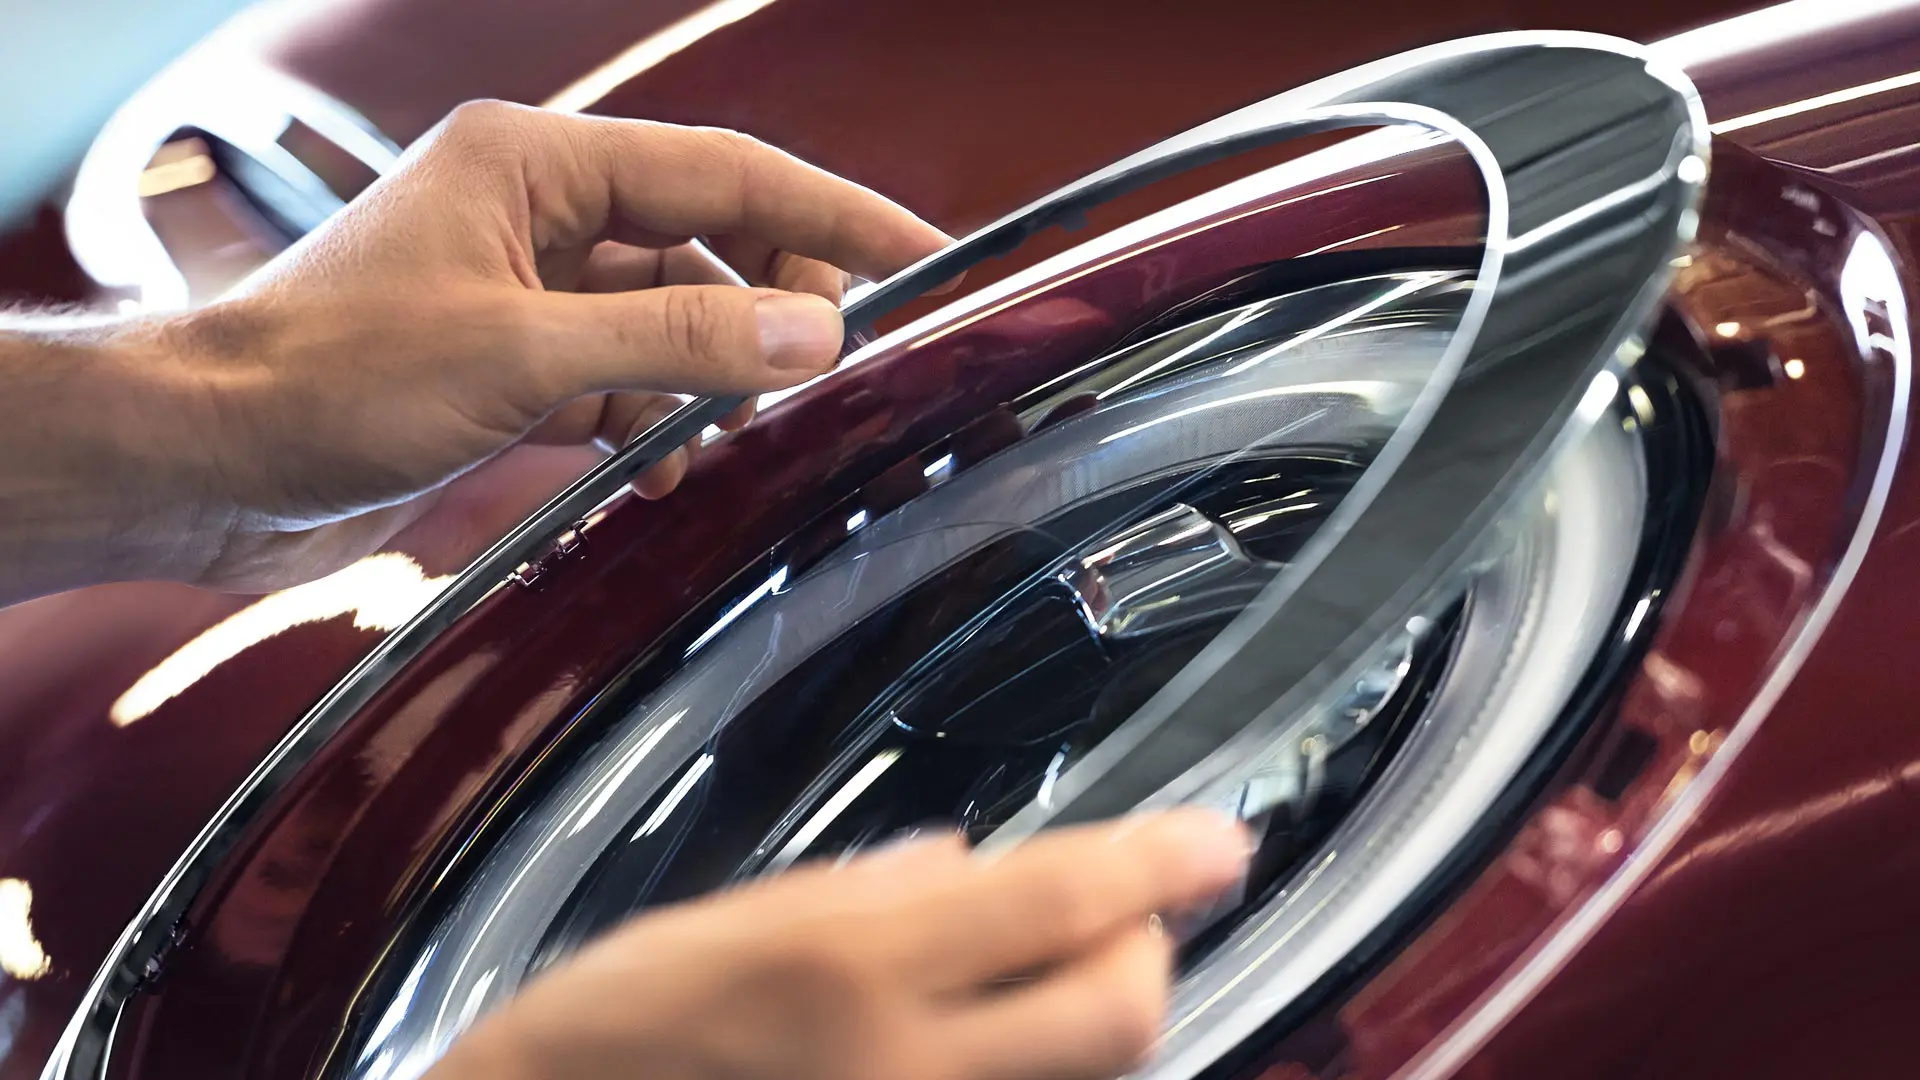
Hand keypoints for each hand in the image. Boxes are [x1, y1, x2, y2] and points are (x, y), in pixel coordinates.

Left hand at [47, 101, 947, 594]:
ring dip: (712, 378)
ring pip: (673, 320)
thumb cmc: (325, 376)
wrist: (207, 460)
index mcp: (537, 163)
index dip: (834, 217)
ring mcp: (527, 290)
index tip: (922, 254)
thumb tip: (813, 339)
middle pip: (711, 243)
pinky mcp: (512, 365)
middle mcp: (538, 213)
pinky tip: (661, 466)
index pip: (727, 174)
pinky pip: (626, 379)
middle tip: (824, 368)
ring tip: (734, 431)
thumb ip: (678, 345)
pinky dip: (658, 421)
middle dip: (773, 308)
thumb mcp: (520, 356)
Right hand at [430, 809, 1252, 1079]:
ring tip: (1037, 971)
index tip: (1219, 836)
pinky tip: (987, 1032)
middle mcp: (909, 1071)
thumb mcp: (728, 923)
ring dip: (1096, 1011)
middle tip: (1122, 909)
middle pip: (1119, 1015)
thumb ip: (865, 893)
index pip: (1059, 901)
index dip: (1159, 861)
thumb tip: (967, 867)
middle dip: (1145, 949)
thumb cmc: (610, 1035)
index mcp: (855, 968)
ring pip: (1093, 1077)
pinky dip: (1038, 1065)